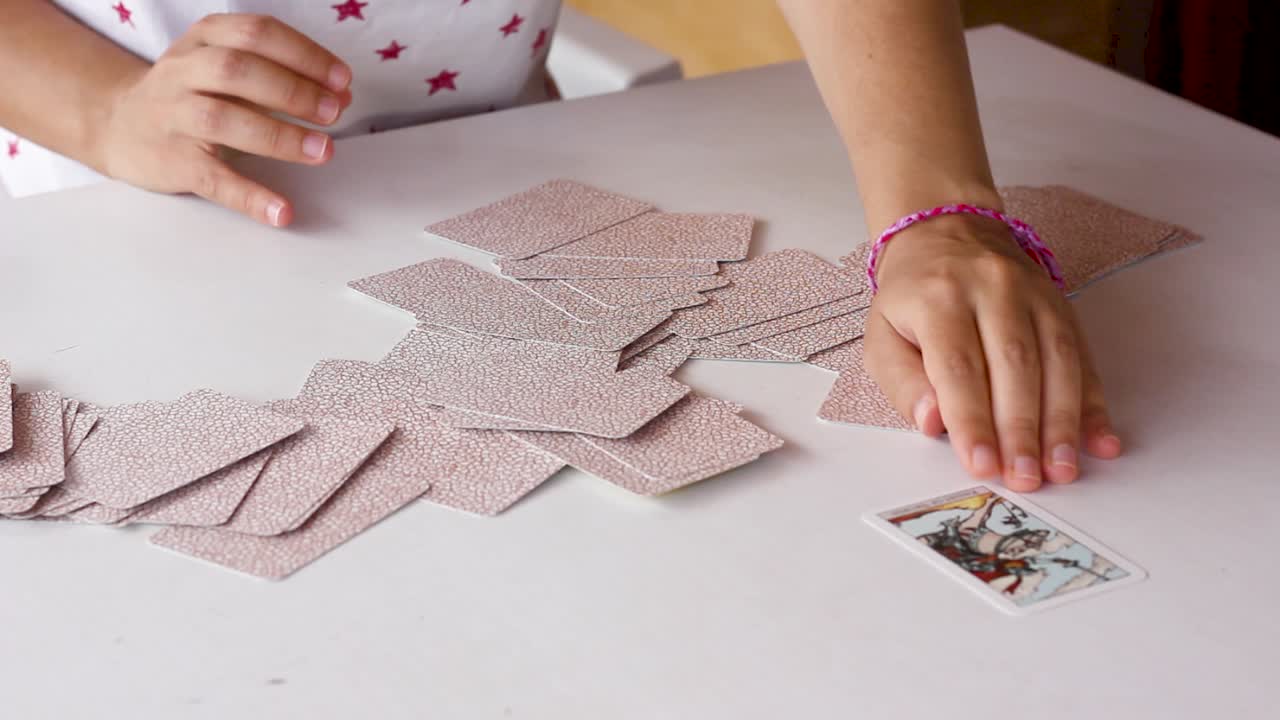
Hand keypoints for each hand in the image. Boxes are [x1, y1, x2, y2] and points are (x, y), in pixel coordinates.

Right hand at [98, 14, 352, 225]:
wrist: (116, 123)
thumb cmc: (190, 94)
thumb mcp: (228, 71)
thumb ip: (282, 79)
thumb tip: (342, 96)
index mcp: (205, 39)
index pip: (258, 33)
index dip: (305, 54)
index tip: (342, 79)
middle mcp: (184, 71)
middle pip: (239, 69)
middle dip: (293, 90)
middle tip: (334, 112)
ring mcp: (173, 116)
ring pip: (223, 118)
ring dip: (279, 135)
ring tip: (322, 150)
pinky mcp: (172, 161)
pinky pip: (212, 179)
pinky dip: (250, 196)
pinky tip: (281, 211)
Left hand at [862, 213, 1121, 490]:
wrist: (946, 233)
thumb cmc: (911, 298)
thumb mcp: (882, 336)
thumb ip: (902, 382)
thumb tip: (932, 422)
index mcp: (938, 298)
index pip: (959, 366)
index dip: (973, 420)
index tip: (982, 465)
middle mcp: (991, 289)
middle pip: (1014, 365)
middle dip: (1022, 429)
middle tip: (1026, 478)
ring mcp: (1032, 294)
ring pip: (1056, 360)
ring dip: (1062, 422)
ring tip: (1061, 470)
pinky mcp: (1061, 304)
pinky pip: (1082, 356)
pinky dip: (1093, 402)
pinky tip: (1101, 439)